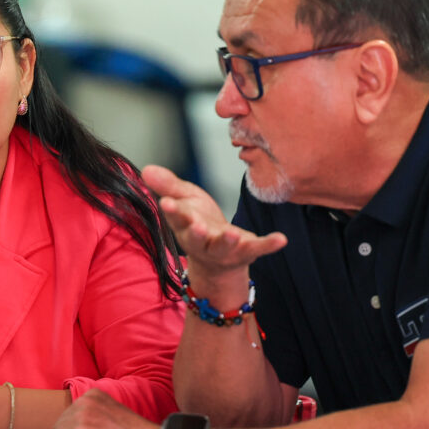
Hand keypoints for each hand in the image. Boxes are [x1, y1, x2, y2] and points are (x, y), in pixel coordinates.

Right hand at [141, 165, 286, 295]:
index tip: (167, 203)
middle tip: (197, 226)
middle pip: (196, 238)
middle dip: (195, 233)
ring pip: (223, 247)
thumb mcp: (185, 201)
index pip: (176, 218)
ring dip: (227, 241)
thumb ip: (168, 186)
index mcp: (185, 226)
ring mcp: (224, 249)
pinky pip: (258, 249)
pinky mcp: (246, 251)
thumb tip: (146, 169)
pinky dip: (269, 245)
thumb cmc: (199, 223)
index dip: (172, 211)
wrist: (218, 260)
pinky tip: (281, 238)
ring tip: (232, 234)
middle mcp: (203, 241)